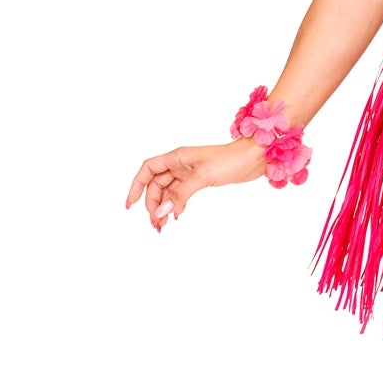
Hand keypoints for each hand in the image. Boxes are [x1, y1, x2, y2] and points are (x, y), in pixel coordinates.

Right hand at [125, 138, 263, 231]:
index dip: (136, 186)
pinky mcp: (199, 181)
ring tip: (162, 225)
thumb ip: (180, 194)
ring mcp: (189, 173)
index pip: (148, 169)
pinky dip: (176, 205)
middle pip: (156, 185)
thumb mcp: (202, 177)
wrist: (253, 159)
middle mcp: (180, 164)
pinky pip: (180, 194)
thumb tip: (162, 210)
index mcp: (176, 157)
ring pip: (168, 192)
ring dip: (163, 207)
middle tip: (156, 223)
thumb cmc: (229, 160)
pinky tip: (176, 215)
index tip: (130, 205)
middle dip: (152, 204)